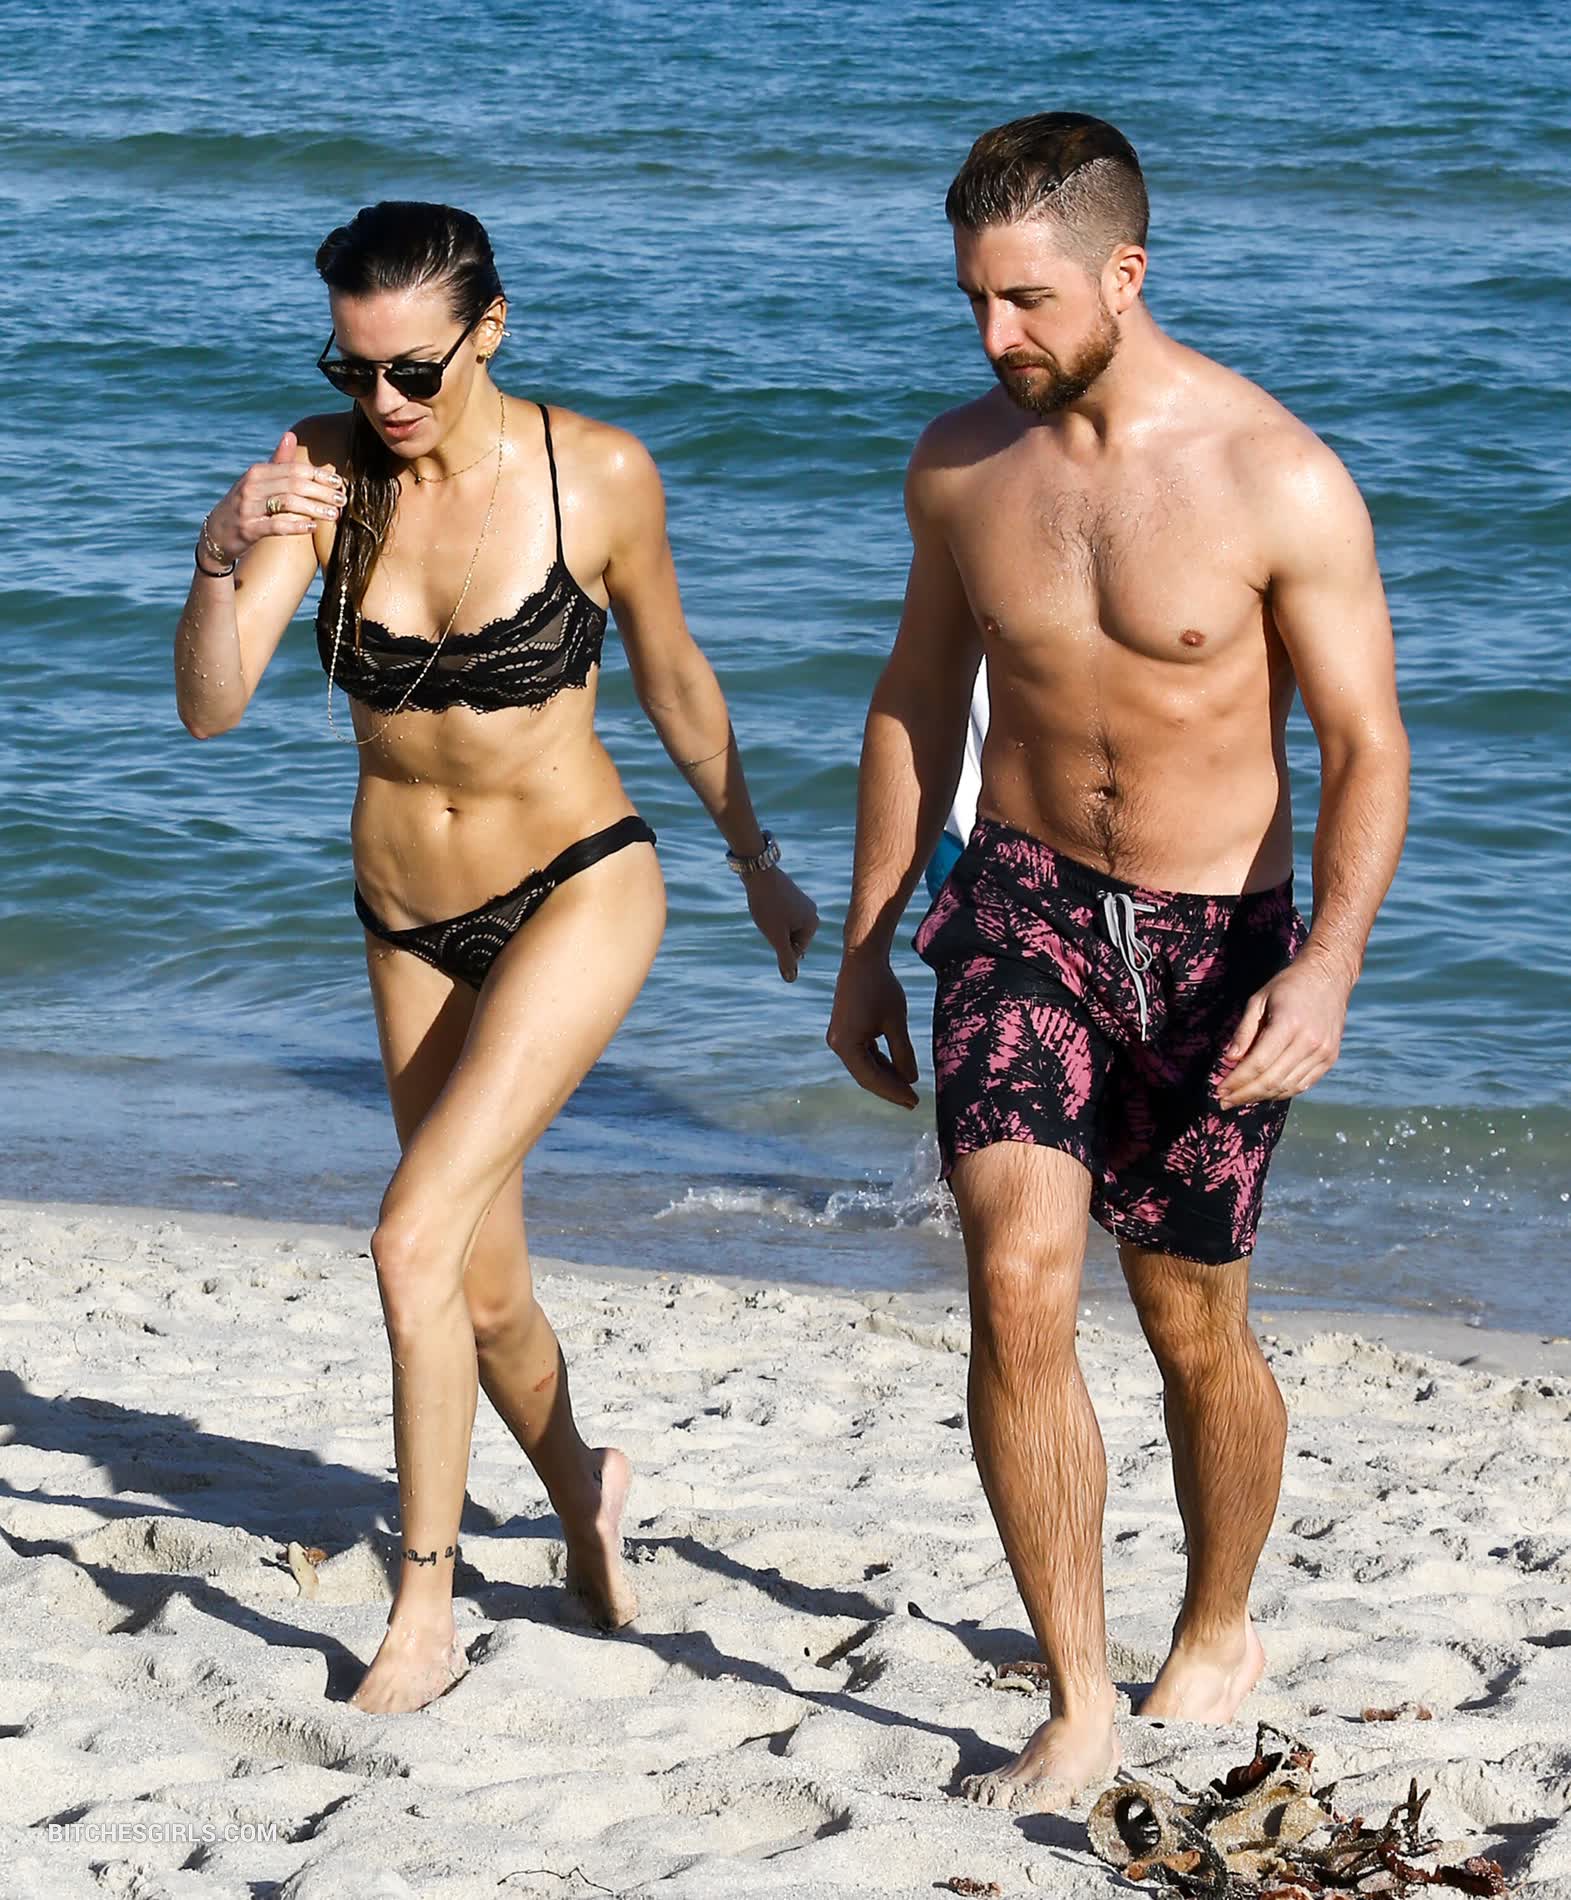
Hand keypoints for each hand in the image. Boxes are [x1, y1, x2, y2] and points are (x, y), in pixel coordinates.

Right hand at [204, 432, 345, 559]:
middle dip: (322, 492)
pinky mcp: (248, 529)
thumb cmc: (245, 505)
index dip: (319, 476)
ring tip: (334, 515)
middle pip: (294, 484)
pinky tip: (312, 527)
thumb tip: (290, 435)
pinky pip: (276, 525)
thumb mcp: (258, 481)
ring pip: (288, 503)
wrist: (216, 533)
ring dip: (315, 508)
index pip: (295, 469)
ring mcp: (249, 507)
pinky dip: (296, 525)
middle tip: (342, 500)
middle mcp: (252, 486)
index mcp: (257, 472)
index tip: (339, 483)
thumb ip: (277, 462)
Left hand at [745, 867, 818, 981]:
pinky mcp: (792, 896)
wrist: (758, 872)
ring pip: (784, 927)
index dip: (778, 942)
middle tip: (768, 917)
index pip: (795, 950)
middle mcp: (812, 913)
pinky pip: (781, 915)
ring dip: (772, 924)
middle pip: (790, 938)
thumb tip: (791, 980)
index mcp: (813, 924)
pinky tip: (765, 902)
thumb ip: (785, 959)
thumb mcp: (776, 936)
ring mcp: (803, 903)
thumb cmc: (768, 906)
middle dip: (776, 934)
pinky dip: (771, 913)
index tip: (772, 923)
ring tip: (766, 908)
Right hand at [826, 951, 919, 1108]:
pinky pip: (863, 1053)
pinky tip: (897, 1069)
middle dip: (890, 1087)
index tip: (914, 1101)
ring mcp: (840, 1037)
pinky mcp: (846, 1030)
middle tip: (914, 1101)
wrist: (863, 958)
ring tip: (908, 1088)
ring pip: (864, 1065)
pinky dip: (879, 1061)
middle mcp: (838, 1044)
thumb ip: (903, 1052)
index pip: (871, 1078)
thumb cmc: (880, 987)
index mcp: (846, 1044)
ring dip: (885, 1076)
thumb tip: (910, 1079)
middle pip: (866, 1075)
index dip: (893, 1092)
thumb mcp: (896, 1022)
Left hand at [1216, 957, 1350, 1106]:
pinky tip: (1263, 1092)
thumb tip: (1228, 1060)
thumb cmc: (1288, 986)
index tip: (1219, 1090)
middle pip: (1271, 1080)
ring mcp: (1323, 1053)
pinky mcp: (1330, 1059)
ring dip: (1260, 1097)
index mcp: (1288, 1024)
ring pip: (1287, 1087)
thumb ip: (1244, 1031)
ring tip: (1240, 1099)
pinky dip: (1281, 1092)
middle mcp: (1309, 1042)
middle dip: (1244, 1094)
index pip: (1257, 1063)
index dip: (1236, 1081)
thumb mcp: (1258, 1000)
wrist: (1328, 977)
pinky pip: (1303, 1085)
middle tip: (1224, 1101)